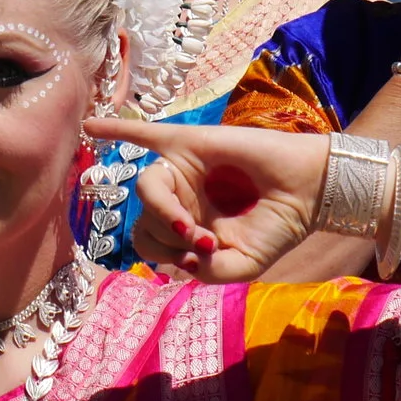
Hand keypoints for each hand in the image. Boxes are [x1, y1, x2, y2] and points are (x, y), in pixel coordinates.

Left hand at [102, 118, 330, 282]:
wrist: (309, 192)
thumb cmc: (276, 227)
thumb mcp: (241, 267)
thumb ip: (206, 273)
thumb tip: (176, 259)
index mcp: (184, 226)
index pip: (149, 243)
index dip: (168, 253)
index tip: (205, 253)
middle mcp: (177, 197)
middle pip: (141, 218)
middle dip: (166, 235)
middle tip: (202, 238)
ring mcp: (180, 168)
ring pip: (144, 187)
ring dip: (162, 212)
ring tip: (188, 225)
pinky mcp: (188, 141)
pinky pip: (143, 133)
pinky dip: (116, 129)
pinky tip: (91, 128)